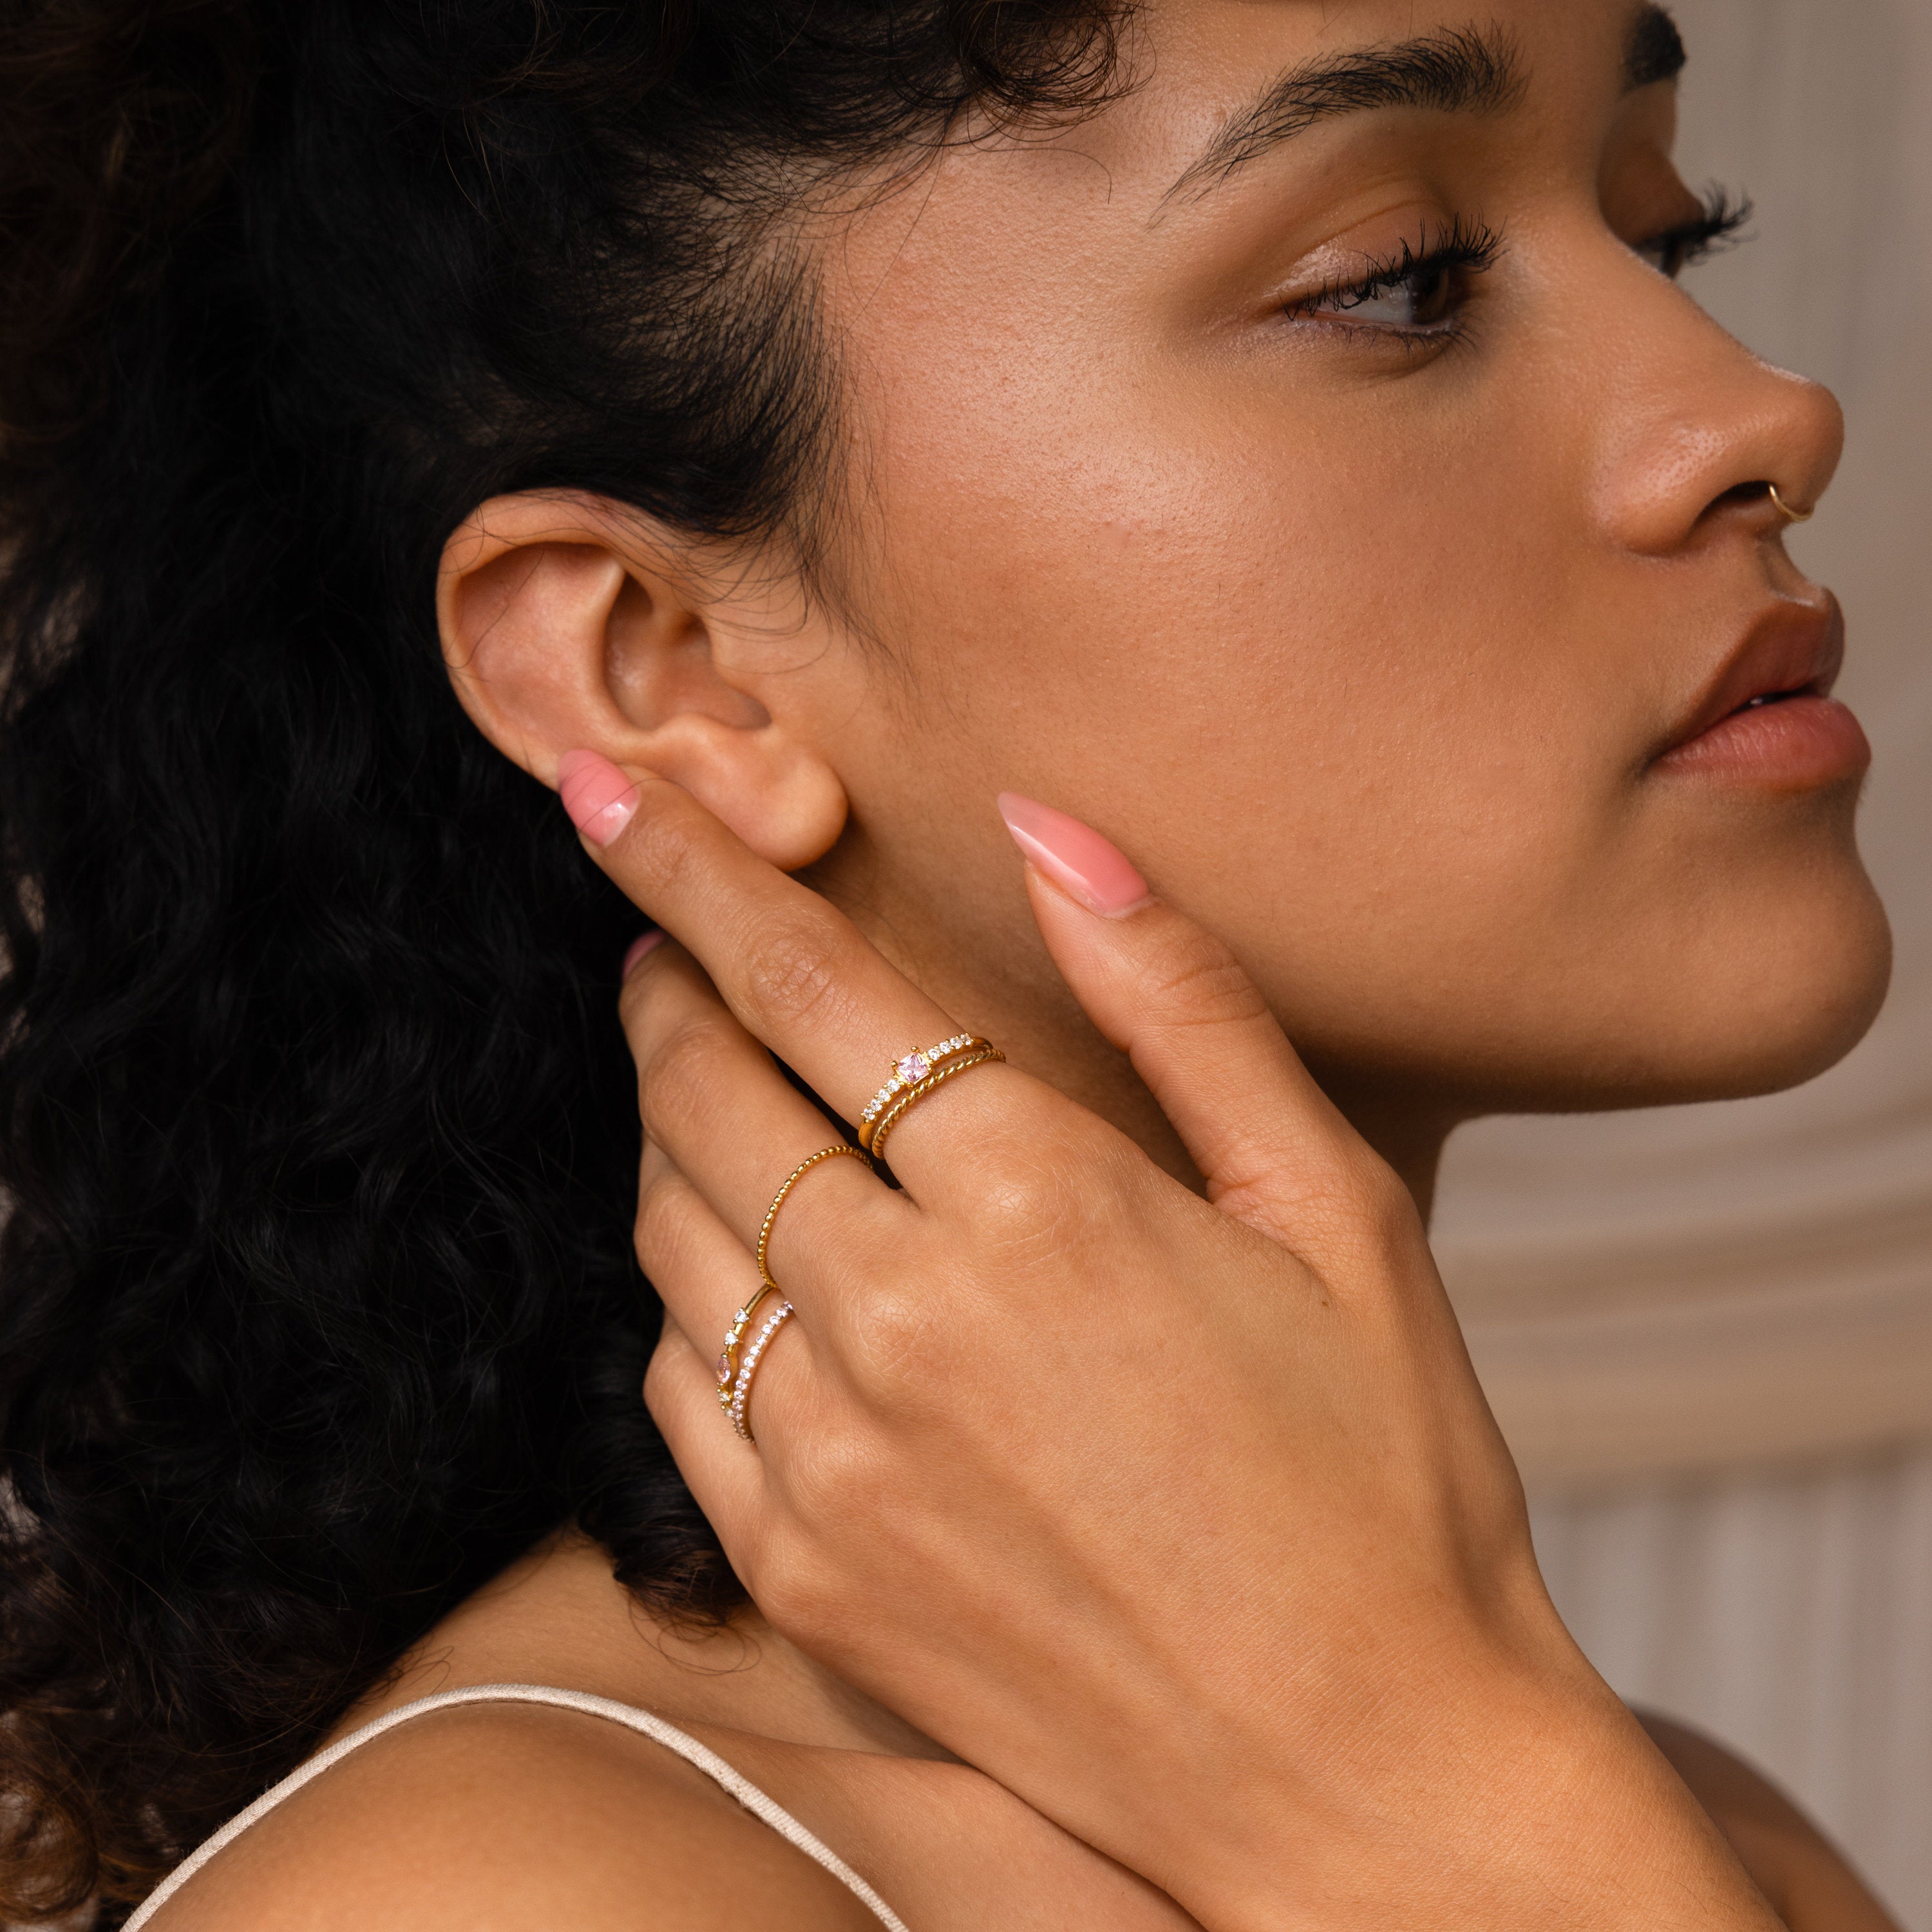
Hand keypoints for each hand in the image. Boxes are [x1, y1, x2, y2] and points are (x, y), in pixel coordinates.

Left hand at [563, 754, 1780, 1931]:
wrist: (1366, 1777)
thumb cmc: (1383, 1479)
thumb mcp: (1332, 1206)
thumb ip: (1179, 1000)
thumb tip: (1051, 833)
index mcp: (1036, 1200)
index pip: (805, 983)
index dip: (691, 872)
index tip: (610, 795)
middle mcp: (904, 1320)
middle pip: (706, 1097)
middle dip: (663, 991)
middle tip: (662, 944)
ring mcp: (835, 1461)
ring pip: (673, 1236)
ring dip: (670, 1135)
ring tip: (709, 1089)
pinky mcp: (806, 1576)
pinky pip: (680, 1390)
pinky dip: (686, 1298)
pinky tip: (744, 1272)